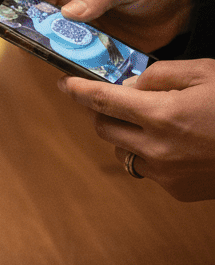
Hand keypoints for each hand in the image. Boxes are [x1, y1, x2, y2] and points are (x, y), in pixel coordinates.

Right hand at [24, 0, 192, 53]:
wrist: (182, 4)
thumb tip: (69, 13)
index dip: (18, 9)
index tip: (10, 26)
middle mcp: (70, 5)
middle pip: (41, 24)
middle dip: (36, 38)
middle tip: (34, 51)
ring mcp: (82, 28)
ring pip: (58, 45)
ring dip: (59, 55)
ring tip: (62, 63)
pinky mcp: (95, 47)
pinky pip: (80, 59)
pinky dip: (79, 67)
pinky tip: (81, 73)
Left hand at [59, 59, 214, 201]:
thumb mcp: (205, 73)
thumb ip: (160, 76)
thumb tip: (129, 86)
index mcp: (162, 115)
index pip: (102, 100)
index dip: (78, 90)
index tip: (64, 84)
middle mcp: (157, 148)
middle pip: (104, 128)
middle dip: (102, 112)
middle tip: (112, 99)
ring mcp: (166, 174)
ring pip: (123, 151)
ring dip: (127, 134)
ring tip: (153, 121)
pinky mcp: (177, 191)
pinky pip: (148, 168)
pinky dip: (151, 153)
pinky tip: (177, 143)